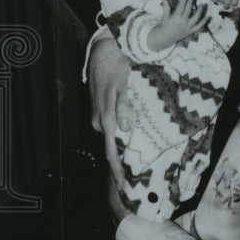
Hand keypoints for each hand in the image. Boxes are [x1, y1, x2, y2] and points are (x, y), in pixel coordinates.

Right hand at [88, 37, 132, 188]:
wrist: (103, 51)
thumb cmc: (116, 67)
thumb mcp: (122, 85)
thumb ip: (123, 106)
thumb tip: (124, 128)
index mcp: (106, 119)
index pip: (111, 152)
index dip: (118, 171)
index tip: (124, 188)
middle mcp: (100, 122)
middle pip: (113, 148)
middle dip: (124, 163)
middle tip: (137, 180)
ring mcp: (99, 116)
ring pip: (114, 137)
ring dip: (125, 146)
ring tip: (139, 161)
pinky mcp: (102, 111)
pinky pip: (113, 127)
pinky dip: (122, 134)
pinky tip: (131, 136)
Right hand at [157, 0, 207, 44]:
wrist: (166, 38)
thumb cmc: (165, 26)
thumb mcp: (165, 16)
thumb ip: (166, 7)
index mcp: (176, 17)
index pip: (181, 6)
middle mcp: (183, 22)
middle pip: (188, 10)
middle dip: (191, 2)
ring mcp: (188, 27)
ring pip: (196, 18)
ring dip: (200, 10)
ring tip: (202, 4)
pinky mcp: (191, 31)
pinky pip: (199, 26)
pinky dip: (204, 22)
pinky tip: (208, 17)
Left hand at [209, 0, 239, 9]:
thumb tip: (215, 2)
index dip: (214, 0)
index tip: (215, 1)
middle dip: (221, 2)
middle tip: (222, 3)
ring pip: (227, 0)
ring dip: (226, 6)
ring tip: (226, 7)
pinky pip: (235, 0)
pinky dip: (233, 3)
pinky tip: (233, 4)